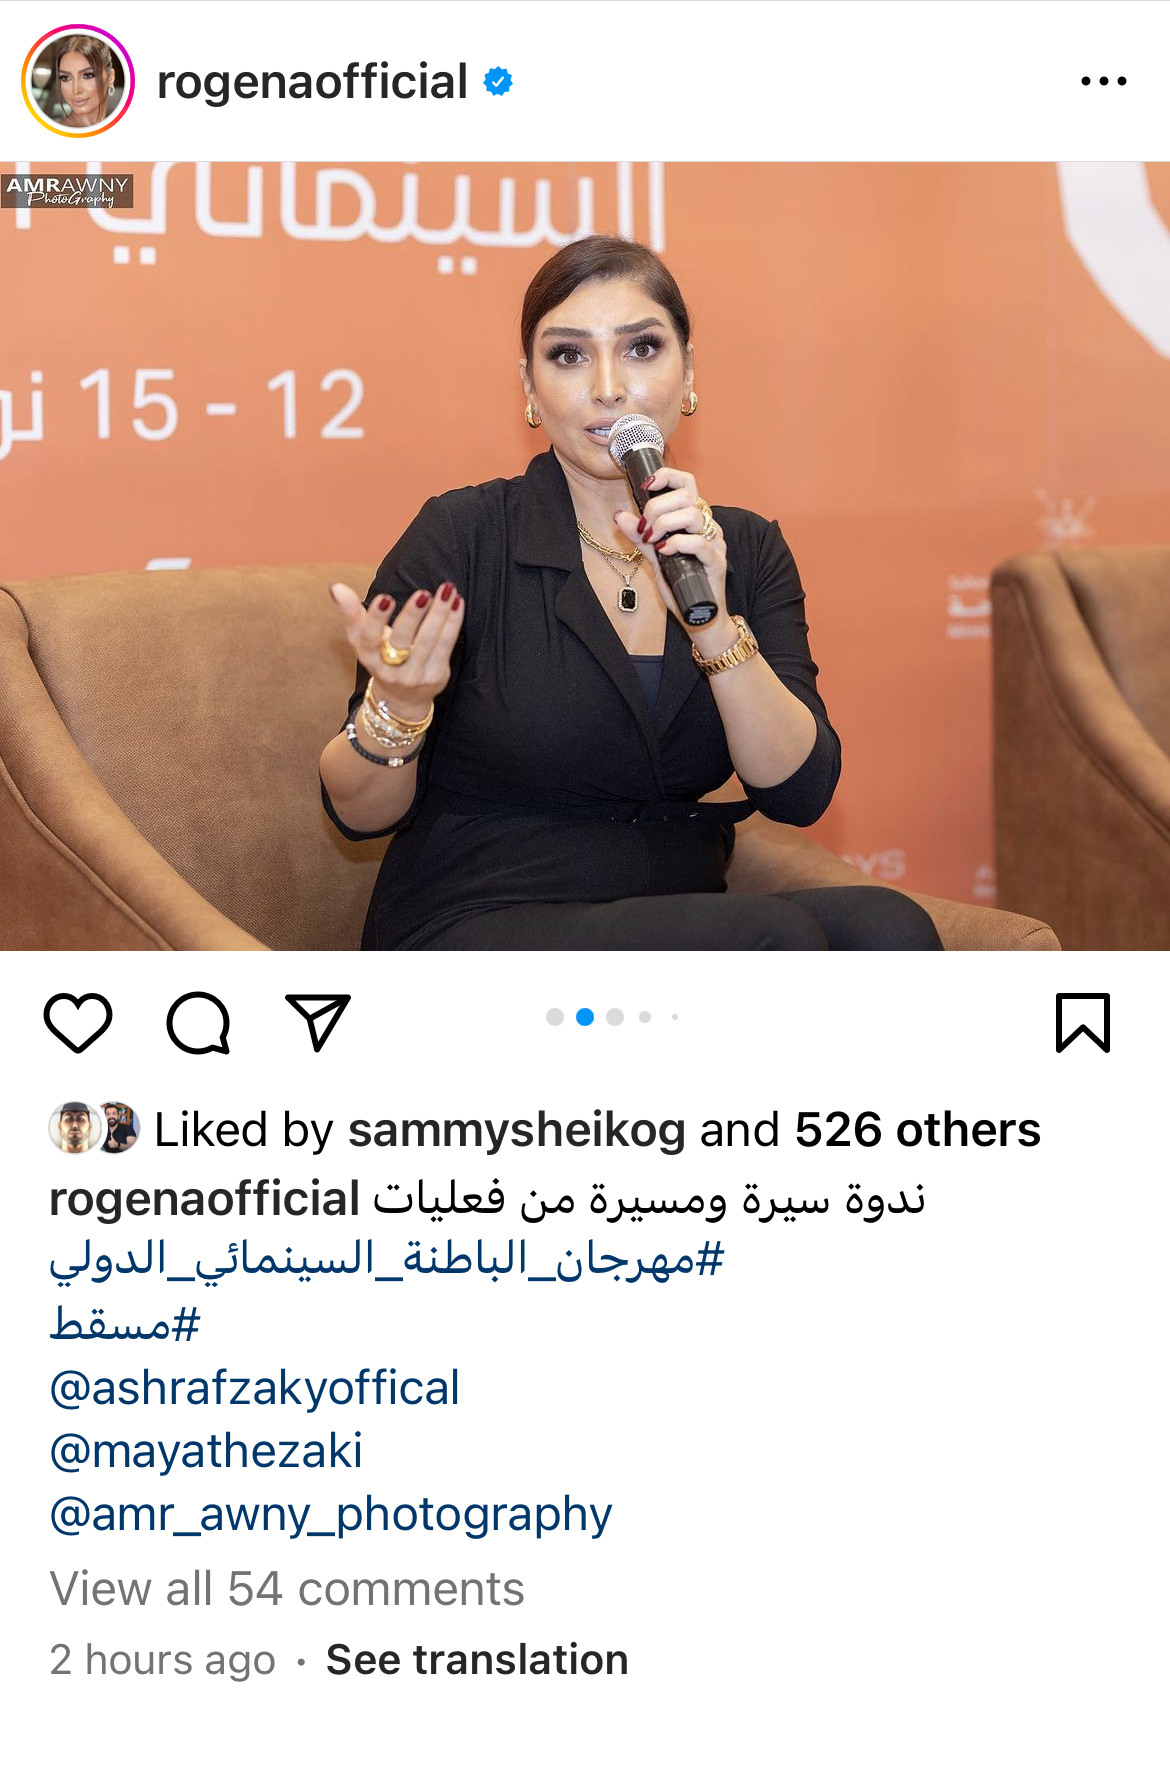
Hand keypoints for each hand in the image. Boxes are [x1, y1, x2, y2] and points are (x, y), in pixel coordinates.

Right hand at [330, 580, 464, 721]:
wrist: (402, 699)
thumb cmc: (380, 658)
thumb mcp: (361, 640)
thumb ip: (351, 613)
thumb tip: (336, 586)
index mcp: (369, 658)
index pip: (370, 638)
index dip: (376, 618)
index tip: (384, 597)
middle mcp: (391, 670)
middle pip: (402, 640)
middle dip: (412, 616)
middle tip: (423, 594)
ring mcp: (415, 675)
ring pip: (428, 641)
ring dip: (439, 614)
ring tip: (447, 590)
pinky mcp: (436, 675)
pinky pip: (446, 645)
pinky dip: (453, 623)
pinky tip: (457, 603)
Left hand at [613, 467, 733, 643]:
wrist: (696, 615)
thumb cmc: (679, 584)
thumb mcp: (654, 556)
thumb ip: (640, 536)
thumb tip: (620, 516)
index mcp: (692, 518)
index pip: (686, 483)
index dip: (666, 476)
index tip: (646, 485)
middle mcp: (706, 525)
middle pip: (685, 496)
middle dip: (657, 508)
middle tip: (645, 529)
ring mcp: (715, 542)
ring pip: (692, 515)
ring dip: (665, 524)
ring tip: (653, 541)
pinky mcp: (717, 561)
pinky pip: (700, 543)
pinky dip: (678, 544)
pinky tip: (665, 551)